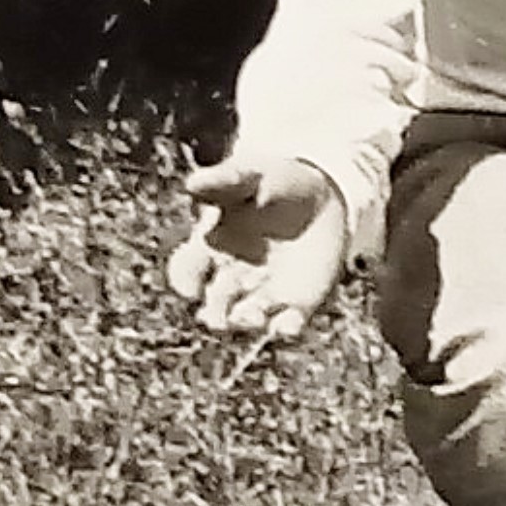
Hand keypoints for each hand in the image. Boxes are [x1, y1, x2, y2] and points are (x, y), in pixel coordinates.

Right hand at [167, 148, 347, 341]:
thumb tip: (192, 183)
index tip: (188, 289)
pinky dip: (285, 330)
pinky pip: (286, 325)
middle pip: (212, 307)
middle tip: (218, 318)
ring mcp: (262, 294)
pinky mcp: (296, 304)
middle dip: (214, 314)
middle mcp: (231, 278)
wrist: (322, 196)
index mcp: (210, 249)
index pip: (186, 272)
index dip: (184, 281)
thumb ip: (225, 181)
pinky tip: (287, 327)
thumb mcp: (251, 176)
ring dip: (245, 324)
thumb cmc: (275, 182)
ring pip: (245, 320)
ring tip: (252, 318)